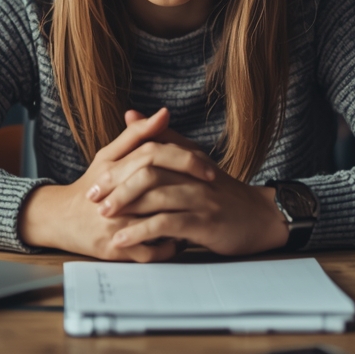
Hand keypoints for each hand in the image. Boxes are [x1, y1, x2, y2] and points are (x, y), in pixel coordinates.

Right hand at [17, 108, 217, 261]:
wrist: (61, 219)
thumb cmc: (92, 184)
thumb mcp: (109, 155)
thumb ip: (137, 135)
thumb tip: (164, 113)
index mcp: (114, 169)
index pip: (154, 156)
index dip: (185, 161)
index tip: (208, 169)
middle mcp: (113, 196)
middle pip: (159, 190)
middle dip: (189, 193)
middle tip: (212, 195)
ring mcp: (114, 225)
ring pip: (157, 224)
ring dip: (183, 223)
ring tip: (201, 217)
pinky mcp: (114, 250)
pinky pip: (149, 252)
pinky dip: (168, 247)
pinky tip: (181, 240)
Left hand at [88, 111, 289, 255]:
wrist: (261, 218)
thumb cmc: (223, 193)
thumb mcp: (194, 162)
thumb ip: (163, 141)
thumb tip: (131, 114)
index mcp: (187, 159)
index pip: (149, 152)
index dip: (119, 167)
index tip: (94, 182)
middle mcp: (193, 175)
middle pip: (148, 170)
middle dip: (117, 185)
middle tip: (93, 199)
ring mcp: (200, 198)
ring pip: (157, 195)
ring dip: (126, 206)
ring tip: (104, 218)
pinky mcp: (205, 223)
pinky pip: (168, 224)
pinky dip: (141, 232)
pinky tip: (123, 240)